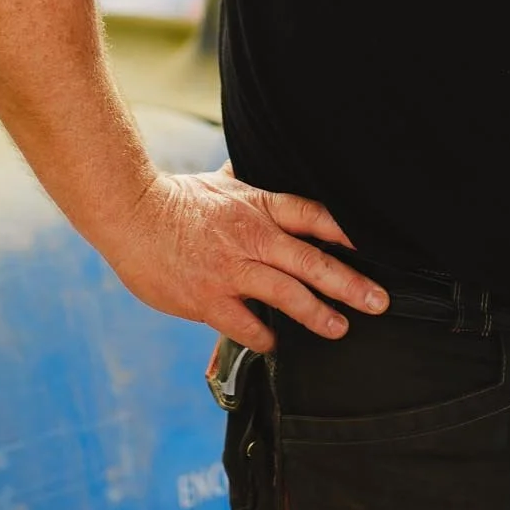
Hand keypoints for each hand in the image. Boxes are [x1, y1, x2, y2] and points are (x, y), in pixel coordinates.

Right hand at [100, 163, 388, 351]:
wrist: (130, 215)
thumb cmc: (175, 198)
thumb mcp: (220, 183)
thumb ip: (247, 183)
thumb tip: (260, 164)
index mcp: (258, 206)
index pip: (313, 215)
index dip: (345, 231)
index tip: (372, 247)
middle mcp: (252, 237)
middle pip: (312, 260)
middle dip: (350, 283)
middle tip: (379, 301)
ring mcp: (231, 270)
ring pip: (287, 295)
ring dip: (319, 314)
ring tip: (341, 328)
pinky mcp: (208, 299)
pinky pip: (246, 325)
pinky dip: (265, 337)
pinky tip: (276, 345)